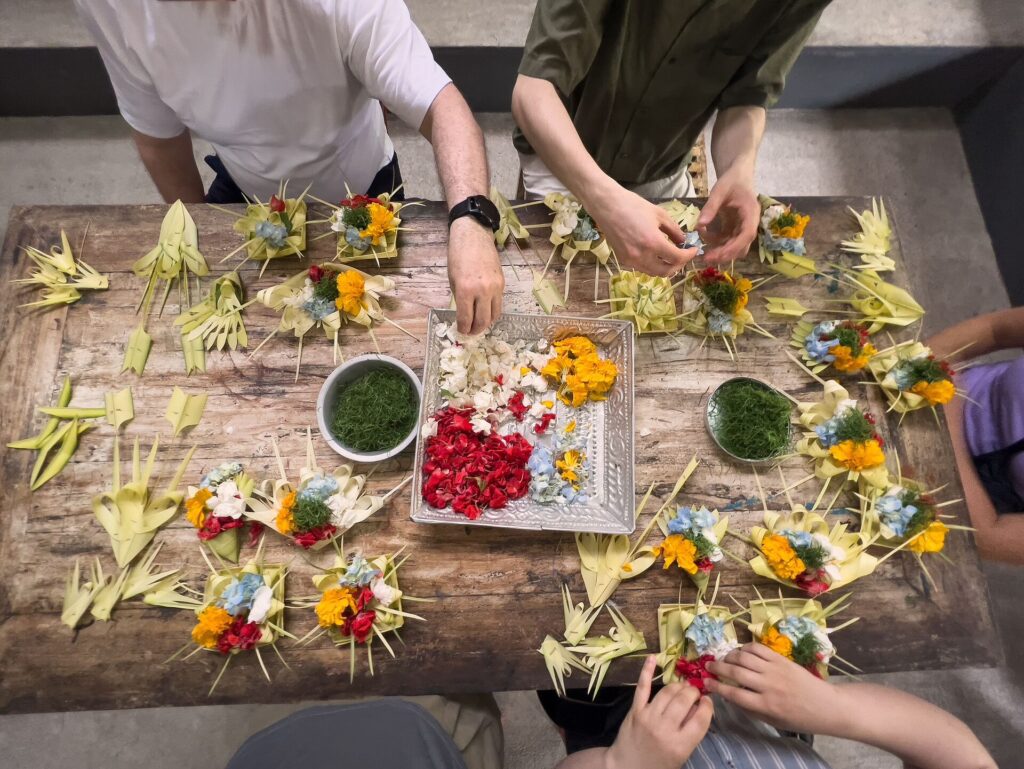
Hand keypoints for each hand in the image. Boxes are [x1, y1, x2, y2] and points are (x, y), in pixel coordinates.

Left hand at [447, 217, 504, 334]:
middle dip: (475, 330)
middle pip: (482, 320)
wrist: (473, 236)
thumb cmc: (458, 256)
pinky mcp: (502, 283)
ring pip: (494, 315)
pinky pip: (499, 304)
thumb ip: (460, 298)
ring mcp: (495, 287)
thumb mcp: (453, 279)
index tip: (462, 332)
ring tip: (479, 325)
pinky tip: (485, 312)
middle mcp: (482, 290)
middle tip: (470, 332)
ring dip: (486, 323)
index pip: (466, 318)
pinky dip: (492, 311)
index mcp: (465, 290)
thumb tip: (465, 315)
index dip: (463, 328)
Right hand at [587, 184, 699, 276]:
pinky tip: (656, 254)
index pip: (677, 258)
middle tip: (683, 255)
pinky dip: (653, 265)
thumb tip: (683, 241)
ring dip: (665, 267)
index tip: (694, 249)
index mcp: (653, 243)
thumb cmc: (633, 205)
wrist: (607, 206)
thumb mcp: (659, 214)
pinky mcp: (623, 260)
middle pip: (666, 271)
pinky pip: (643, 268)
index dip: (689, 256)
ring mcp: (631, 260)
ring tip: (670, 256)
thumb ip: (674, 230)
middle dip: (679, 265)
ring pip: (654, 272)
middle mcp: (642, 256)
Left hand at [605, 655, 712, 768]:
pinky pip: (643, 687)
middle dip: (693, 692)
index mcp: (680, 745)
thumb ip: (691, 732)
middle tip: (694, 693)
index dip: (707, 706)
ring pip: (668, 692)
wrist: (627, 767)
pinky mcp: (635, 710)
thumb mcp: (681, 755)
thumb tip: (699, 706)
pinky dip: (647, 671)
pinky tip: (653, 658)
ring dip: (679, 686)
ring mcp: (648, 717)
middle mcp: (665, 729)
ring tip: (683, 688)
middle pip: (685, 700)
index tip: (707, 701)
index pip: (701, 718)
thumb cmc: (659, 764)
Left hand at [698, 168, 758, 263]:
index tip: (718, 254)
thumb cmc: (731, 180)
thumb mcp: (719, 190)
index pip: (747, 235)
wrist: (738, 175)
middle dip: (725, 254)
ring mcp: (743, 227)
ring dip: (720, 250)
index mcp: (751, 213)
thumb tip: (699, 225)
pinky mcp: (735, 228)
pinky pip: (728, 241)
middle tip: (706, 258)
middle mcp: (750, 223)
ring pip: (735, 247)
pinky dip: (717, 242)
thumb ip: (710, 207)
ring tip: (703, 249)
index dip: (734, 247)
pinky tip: (705, 236)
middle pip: (742, 246)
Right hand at [706, 643, 845, 734]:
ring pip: (744, 658)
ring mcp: (775, 670)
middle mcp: (768, 686)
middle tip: (708, 666)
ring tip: (722, 659)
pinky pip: (758, 649)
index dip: (717, 687)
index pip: (734, 694)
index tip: (705, 682)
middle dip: (718, 668)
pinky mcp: (781, 659)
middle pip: (736, 673)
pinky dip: (745, 648)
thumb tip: (731, 697)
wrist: (826, 706)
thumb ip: (752, 710)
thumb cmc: (799, 718)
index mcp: (766, 705)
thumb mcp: (774, 722)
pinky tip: (740, 652)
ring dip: (729, 657)